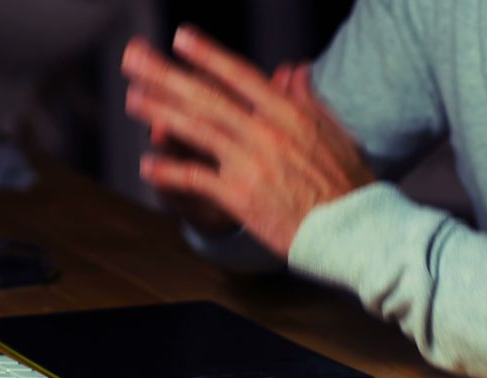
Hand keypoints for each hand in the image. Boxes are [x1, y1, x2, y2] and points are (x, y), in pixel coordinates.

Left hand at [121, 27, 373, 256]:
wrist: (354, 230)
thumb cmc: (348, 185)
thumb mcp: (333, 132)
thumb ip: (306, 100)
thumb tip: (292, 71)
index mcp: (290, 113)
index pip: (240, 75)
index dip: (207, 55)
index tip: (181, 38)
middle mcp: (267, 132)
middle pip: (207, 96)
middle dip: (166, 75)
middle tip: (135, 59)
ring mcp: (251, 163)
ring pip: (197, 130)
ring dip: (159, 112)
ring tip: (133, 97)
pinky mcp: (240, 196)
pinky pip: (196, 178)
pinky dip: (169, 171)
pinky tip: (147, 164)